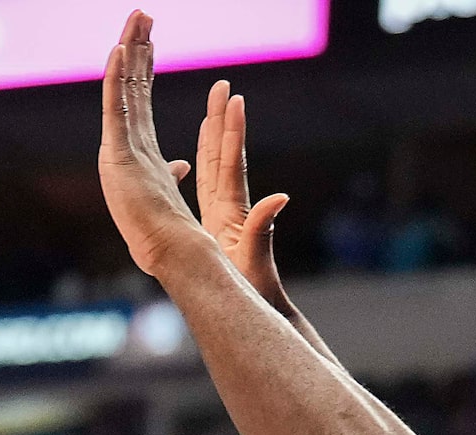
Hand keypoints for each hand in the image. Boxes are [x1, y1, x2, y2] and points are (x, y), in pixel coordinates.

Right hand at [97, 12, 215, 280]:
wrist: (166, 249)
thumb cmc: (167, 229)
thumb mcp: (171, 190)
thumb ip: (172, 171)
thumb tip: (182, 164)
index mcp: (141, 149)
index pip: (141, 99)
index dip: (143, 68)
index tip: (147, 42)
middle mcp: (126, 143)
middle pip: (132, 85)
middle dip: (137, 48)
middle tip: (141, 14)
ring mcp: (119, 147)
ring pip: (124, 88)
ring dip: (130, 51)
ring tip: (137, 19)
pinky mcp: (117, 155)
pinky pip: (116, 109)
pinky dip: (116, 79)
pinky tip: (119, 51)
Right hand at [196, 81, 293, 313]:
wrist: (254, 306)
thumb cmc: (253, 288)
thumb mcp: (254, 258)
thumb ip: (262, 228)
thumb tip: (280, 197)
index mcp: (235, 210)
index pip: (233, 163)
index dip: (232, 132)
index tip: (233, 100)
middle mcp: (231, 206)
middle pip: (224, 155)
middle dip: (221, 120)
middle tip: (221, 87)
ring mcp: (223, 213)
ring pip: (214, 165)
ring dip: (212, 135)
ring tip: (210, 107)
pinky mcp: (213, 224)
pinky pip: (205, 185)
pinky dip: (201, 164)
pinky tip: (195, 153)